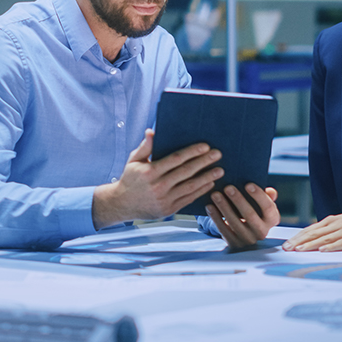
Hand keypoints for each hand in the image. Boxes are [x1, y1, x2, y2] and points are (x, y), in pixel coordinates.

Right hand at [92, 129, 222, 228]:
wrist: (122, 204)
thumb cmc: (130, 178)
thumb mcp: (133, 160)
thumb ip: (145, 147)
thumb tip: (152, 131)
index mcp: (149, 172)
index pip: (175, 159)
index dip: (191, 152)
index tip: (205, 146)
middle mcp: (158, 186)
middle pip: (186, 172)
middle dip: (204, 162)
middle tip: (218, 154)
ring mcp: (164, 200)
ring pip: (190, 186)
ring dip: (207, 178)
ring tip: (219, 170)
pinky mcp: (169, 210)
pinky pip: (188, 199)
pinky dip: (201, 191)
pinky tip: (210, 184)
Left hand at [206, 184, 279, 249]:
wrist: (244, 234)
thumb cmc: (254, 212)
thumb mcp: (262, 206)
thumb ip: (267, 197)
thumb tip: (271, 191)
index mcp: (272, 220)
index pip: (268, 207)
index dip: (259, 196)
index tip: (248, 184)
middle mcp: (262, 232)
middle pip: (250, 215)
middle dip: (238, 200)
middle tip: (227, 187)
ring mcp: (248, 240)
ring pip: (235, 223)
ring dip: (224, 207)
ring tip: (215, 194)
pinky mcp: (234, 244)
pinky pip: (224, 230)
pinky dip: (216, 217)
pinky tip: (209, 206)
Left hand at [282, 205, 341, 251]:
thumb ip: (328, 231)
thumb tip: (313, 240)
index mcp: (331, 222)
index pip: (309, 230)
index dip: (296, 237)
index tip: (285, 244)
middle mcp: (336, 225)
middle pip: (313, 234)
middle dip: (298, 241)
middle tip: (286, 249)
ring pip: (324, 238)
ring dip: (310, 244)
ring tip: (298, 250)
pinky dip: (332, 246)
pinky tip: (323, 250)